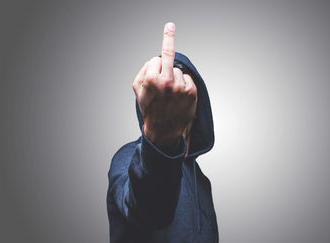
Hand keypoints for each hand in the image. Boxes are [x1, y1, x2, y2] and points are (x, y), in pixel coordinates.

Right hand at [132, 22, 196, 149]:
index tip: (165, 34)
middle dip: (168, 39)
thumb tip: (156, 59)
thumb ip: (144, 71)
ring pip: (179, 70)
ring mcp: (180, 86)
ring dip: (175, 78)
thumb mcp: (138, 90)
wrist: (163, 130)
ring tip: (171, 95)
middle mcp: (166, 81)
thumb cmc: (150, 108)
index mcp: (151, 79)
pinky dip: (185, 85)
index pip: (156, 59)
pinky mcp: (191, 92)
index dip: (155, 66)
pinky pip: (188, 79)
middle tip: (170, 25)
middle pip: (169, 57)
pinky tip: (179, 97)